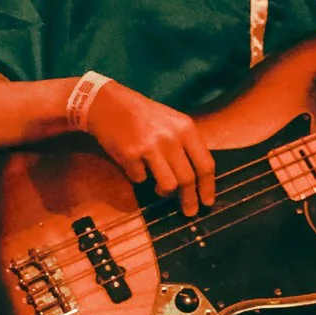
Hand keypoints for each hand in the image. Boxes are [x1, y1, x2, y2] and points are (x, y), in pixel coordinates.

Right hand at [83, 82, 216, 215]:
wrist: (107, 103)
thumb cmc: (142, 114)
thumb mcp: (172, 122)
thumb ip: (186, 145)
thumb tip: (198, 178)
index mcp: (185, 128)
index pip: (205, 164)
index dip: (208, 187)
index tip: (207, 202)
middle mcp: (170, 137)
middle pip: (188, 179)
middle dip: (190, 200)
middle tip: (189, 211)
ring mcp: (150, 146)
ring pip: (168, 185)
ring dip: (164, 192)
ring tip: (160, 189)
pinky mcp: (130, 155)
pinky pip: (141, 179)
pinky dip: (139, 176)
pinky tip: (134, 164)